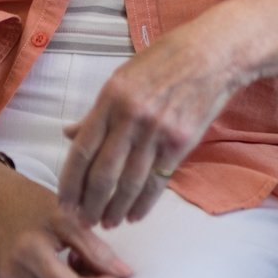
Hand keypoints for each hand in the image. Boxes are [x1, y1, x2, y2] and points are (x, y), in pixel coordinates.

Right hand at [0, 166, 132, 277]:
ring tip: (79, 263)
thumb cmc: (38, 206)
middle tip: (100, 268)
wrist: (1, 207)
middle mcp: (14, 275)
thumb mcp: (71, 218)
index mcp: (29, 251)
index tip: (116, 276)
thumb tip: (124, 274)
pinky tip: (62, 270)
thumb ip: (98, 249)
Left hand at [57, 25, 237, 228]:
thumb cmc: (165, 61)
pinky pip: (157, 181)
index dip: (70, 183)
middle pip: (103, 174)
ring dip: (115, 209)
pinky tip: (135, 216)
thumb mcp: (123, 78)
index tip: (64, 203)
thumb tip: (69, 134)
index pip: (82, 150)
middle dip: (90, 204)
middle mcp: (131, 117)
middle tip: (84, 222)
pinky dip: (144, 203)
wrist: (213, 54)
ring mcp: (157, 131)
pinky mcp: (181, 142)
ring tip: (108, 223)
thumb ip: (96, 111)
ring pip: (130, 183)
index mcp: (111, 98)